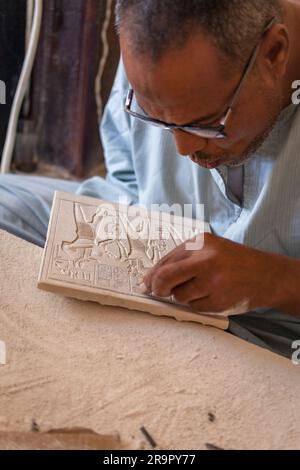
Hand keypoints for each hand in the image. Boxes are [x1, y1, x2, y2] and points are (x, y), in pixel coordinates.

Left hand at [143, 233, 286, 313]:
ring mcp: (214, 282)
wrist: (266, 275)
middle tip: (160, 292)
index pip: (165, 262)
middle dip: (158, 288)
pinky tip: (212, 295)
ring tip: (201, 288)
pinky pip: (195, 307)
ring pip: (180, 296)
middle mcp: (206, 260)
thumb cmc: (232, 261)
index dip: (151, 276)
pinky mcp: (220, 301)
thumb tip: (150, 280)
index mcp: (200, 242)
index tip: (146, 285)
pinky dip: (198, 304)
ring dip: (184, 296)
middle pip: (165, 279)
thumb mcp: (208, 249)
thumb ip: (180, 260)